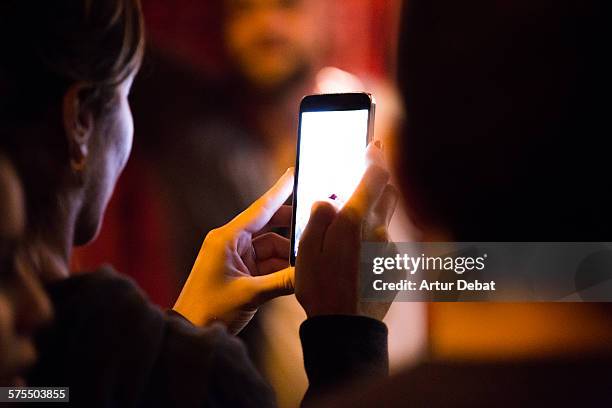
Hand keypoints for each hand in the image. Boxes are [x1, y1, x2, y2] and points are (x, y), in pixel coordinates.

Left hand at [174, 168, 294, 333]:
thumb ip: (282, 282)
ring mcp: (237, 257)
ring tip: (308, 261)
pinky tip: (296, 274)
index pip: (260, 208)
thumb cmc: (210, 309)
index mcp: (227, 238)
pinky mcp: (241, 272)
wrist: (191, 331)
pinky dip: (281, 268)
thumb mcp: (250, 295)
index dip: (280, 190)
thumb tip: (310, 272)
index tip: (294, 172)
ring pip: (272, 247)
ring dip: (288, 255)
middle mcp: (232, 243)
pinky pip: (267, 263)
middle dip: (292, 228)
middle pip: (269, 226)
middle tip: (316, 224)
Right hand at [295, 144, 397, 319]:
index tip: (373, 144)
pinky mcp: (395, 266)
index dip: (374, 156)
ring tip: (348, 236)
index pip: (374, 176)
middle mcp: (379, 231)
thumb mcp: (306, 251)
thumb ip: (318, 218)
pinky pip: (385, 244)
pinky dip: (373, 242)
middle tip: (359, 184)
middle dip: (376, 183)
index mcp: (355, 221)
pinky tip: (355, 261)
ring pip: (385, 220)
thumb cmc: (321, 289)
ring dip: (372, 216)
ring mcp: (390, 249)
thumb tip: (328, 200)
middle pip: (388, 193)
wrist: (346, 328)